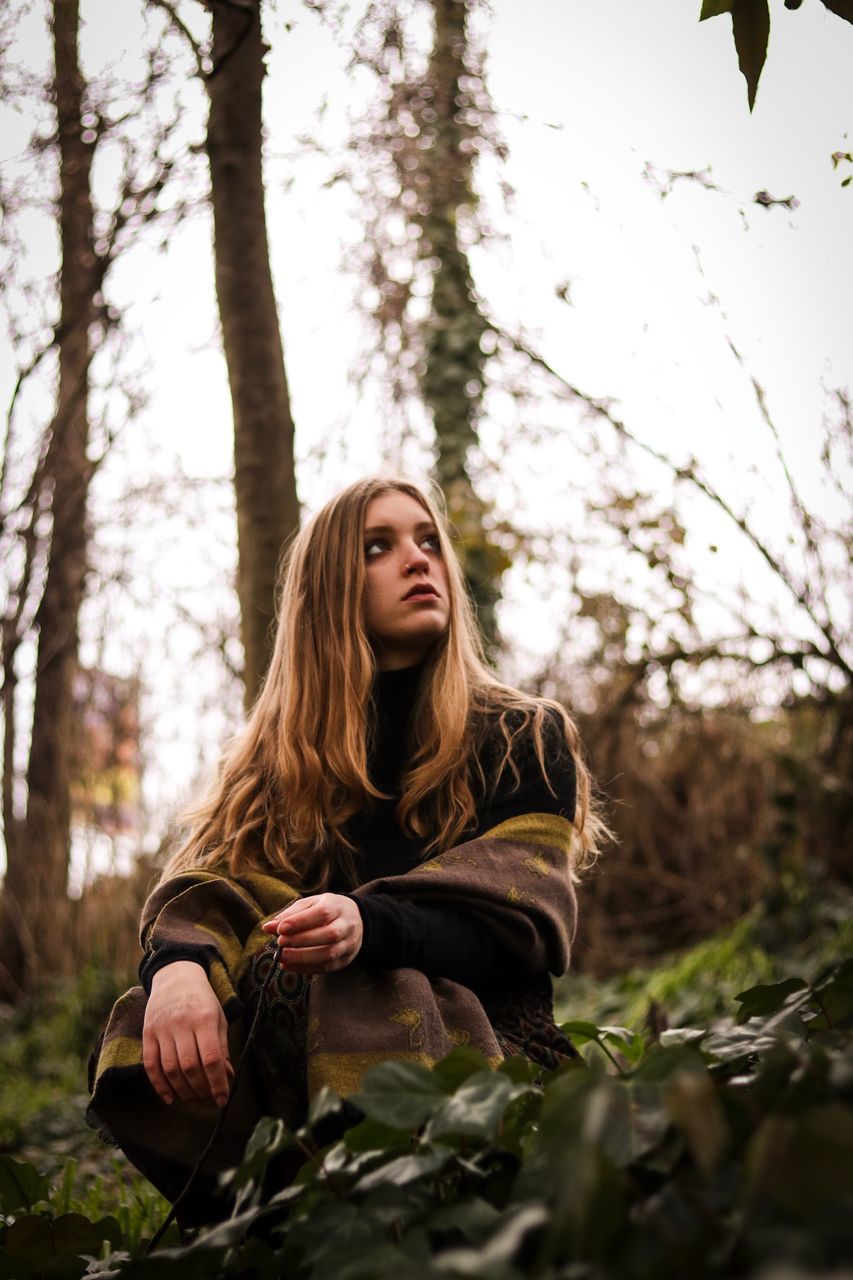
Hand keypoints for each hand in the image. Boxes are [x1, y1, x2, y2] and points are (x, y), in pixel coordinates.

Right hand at [142, 960, 233, 1108]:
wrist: (175, 977)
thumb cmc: (202, 1000)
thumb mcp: (218, 1018)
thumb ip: (222, 1047)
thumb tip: (227, 1076)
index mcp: (204, 1019)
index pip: (211, 1058)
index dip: (217, 1083)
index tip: (223, 1100)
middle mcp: (182, 1024)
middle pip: (190, 1067)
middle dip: (201, 1090)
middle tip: (208, 1102)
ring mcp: (162, 1029)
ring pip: (170, 1069)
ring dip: (182, 1090)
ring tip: (193, 1101)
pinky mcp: (147, 1033)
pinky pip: (151, 1065)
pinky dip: (159, 1085)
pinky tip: (170, 1098)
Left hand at [261, 893, 362, 973]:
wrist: (355, 921)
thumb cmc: (326, 910)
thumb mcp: (310, 905)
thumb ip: (290, 915)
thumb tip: (267, 927)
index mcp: (338, 906)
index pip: (322, 913)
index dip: (300, 922)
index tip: (280, 929)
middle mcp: (347, 925)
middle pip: (329, 935)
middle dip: (302, 940)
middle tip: (280, 943)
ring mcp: (348, 944)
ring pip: (329, 954)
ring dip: (302, 957)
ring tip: (282, 957)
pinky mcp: (345, 960)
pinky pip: (327, 967)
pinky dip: (305, 968)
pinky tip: (289, 966)